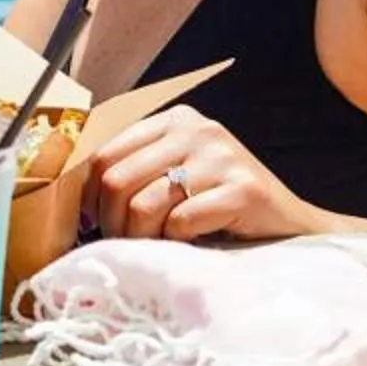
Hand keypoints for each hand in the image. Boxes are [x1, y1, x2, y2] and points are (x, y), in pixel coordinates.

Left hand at [81, 105, 332, 243]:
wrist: (291, 228)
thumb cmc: (221, 206)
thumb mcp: (177, 174)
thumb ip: (136, 170)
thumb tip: (74, 193)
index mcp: (174, 119)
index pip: (104, 151)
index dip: (89, 194)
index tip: (93, 220)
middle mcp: (197, 129)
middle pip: (117, 179)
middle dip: (111, 222)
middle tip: (122, 242)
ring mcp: (222, 157)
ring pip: (144, 204)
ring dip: (141, 238)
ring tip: (155, 246)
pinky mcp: (243, 189)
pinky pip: (181, 222)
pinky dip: (177, 243)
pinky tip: (192, 243)